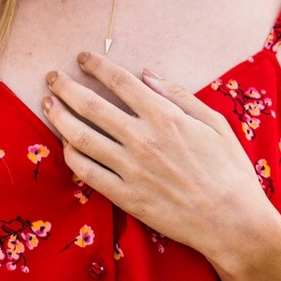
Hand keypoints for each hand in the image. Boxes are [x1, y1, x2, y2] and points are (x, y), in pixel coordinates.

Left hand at [41, 51, 268, 253]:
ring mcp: (130, 169)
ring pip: (80, 137)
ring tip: (48, 104)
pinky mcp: (124, 197)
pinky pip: (86, 172)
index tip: (82, 58)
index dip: (96, 65)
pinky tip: (66, 144)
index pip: (120, 81)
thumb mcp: (215, 123)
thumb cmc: (230, 171)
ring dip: (59, 116)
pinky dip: (71, 155)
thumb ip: (179, 96)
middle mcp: (142, 139)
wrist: (233, 222)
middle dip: (66, 86)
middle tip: (52, 77)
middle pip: (90, 105)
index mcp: (165, 117)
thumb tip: (147, 74)